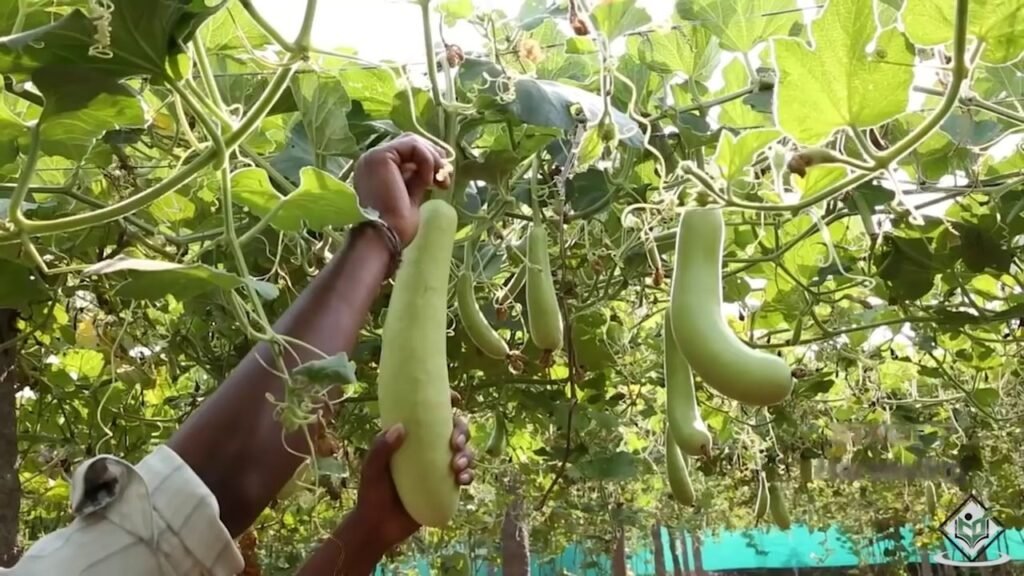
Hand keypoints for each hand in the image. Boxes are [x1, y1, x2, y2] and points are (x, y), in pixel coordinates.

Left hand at [352, 391, 473, 551]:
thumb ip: (381, 448)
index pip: (431, 414)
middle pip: (455, 430)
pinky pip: (465, 476)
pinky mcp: (446, 487)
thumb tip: (401, 427)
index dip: (446, 402)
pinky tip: (463, 480)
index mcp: (411, 439)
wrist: (378, 527)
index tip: (455, 399)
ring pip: (464, 452)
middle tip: (455, 443)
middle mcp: (428, 450)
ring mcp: (438, 468)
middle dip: (462, 432)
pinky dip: (468, 475)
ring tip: (457, 467)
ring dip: (467, 455)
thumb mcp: (372, 468)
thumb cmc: (371, 493)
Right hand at [353, 133, 450, 246]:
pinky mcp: (381, 156)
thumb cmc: (396, 225)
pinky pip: (412, 146)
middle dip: (432, 156)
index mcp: (376, 170)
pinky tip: (428, 180)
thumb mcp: (411, 196)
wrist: (386, 234)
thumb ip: (416, 179)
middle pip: (409, 142)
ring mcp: (374, 156)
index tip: (443, 176)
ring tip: (440, 180)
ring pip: (412, 142)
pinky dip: (427, 160)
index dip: (427, 159)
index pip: (405, 152)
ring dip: (433, 159)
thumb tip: (430, 170)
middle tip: (446, 175)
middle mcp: (371, 160)